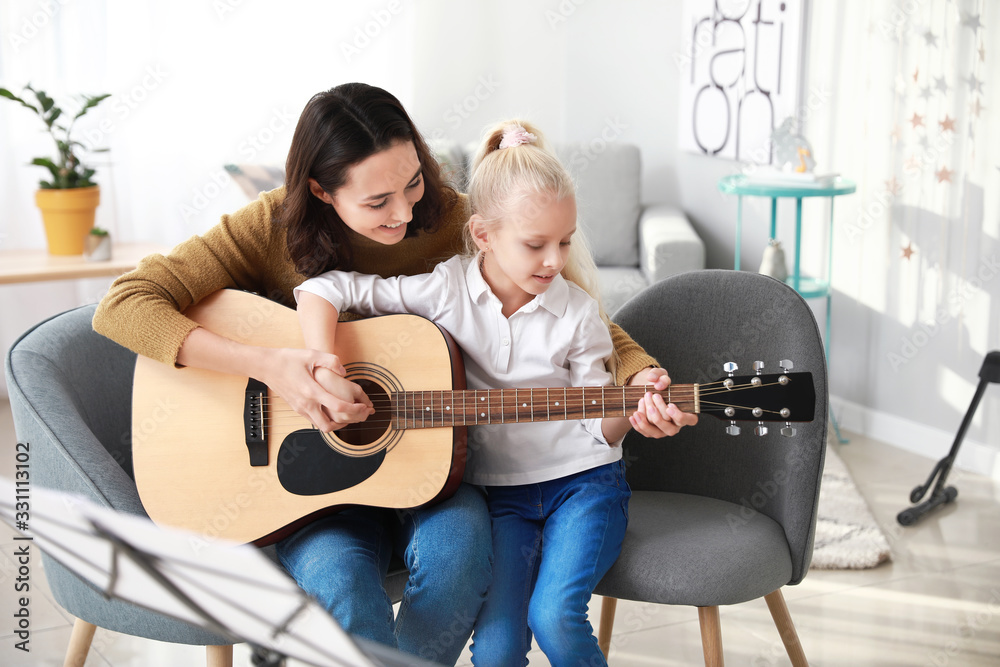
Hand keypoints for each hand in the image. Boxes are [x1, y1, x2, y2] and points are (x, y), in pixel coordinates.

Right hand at [258, 347, 373, 432]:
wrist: (265, 366)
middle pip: (329, 426)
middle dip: (347, 423)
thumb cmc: (287, 359)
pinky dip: (327, 418)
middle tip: (357, 415)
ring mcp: (300, 408)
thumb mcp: (312, 354)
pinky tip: (334, 407)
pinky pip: (315, 419)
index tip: (364, 407)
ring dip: (337, 422)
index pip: (338, 406)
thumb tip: (344, 372)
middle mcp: (305, 404)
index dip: (354, 409)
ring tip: (349, 412)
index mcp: (311, 391)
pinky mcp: (297, 408)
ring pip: (321, 426)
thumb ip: (331, 361)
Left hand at [627, 367, 697, 438]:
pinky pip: (646, 433)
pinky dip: (638, 425)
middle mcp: (676, 425)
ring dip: (647, 419)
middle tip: (651, 395)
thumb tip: (654, 381)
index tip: (670, 405)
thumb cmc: (659, 384)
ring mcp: (664, 431)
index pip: (689, 420)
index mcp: (686, 413)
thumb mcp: (660, 375)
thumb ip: (659, 375)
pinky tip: (633, 415)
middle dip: (658, 412)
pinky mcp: (653, 432)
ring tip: (640, 404)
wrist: (647, 392)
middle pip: (670, 427)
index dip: (679, 415)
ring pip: (657, 432)